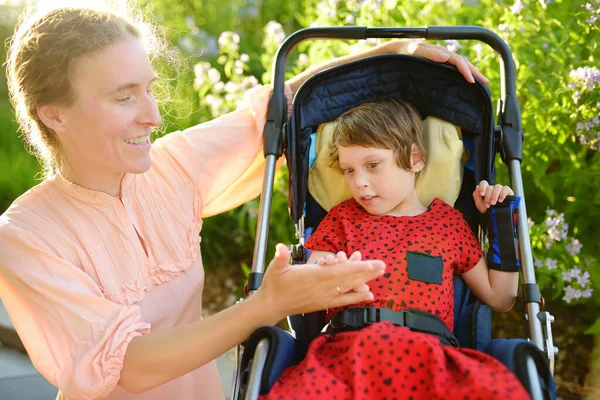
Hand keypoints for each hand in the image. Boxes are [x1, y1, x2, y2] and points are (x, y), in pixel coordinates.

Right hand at [256, 244, 385, 323]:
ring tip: (378, 274)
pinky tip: (369, 294)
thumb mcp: (275, 267)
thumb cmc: (274, 284)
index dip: (355, 268)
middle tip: (383, 266)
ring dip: (364, 280)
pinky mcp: (323, 303)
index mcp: (313, 277)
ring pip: (348, 288)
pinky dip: (357, 297)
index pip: (338, 272)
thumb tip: (280, 247)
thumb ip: (280, 257)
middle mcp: (322, 288)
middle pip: (348, 279)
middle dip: (366, 272)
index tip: (369, 264)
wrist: (271, 306)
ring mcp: (324, 297)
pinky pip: (344, 300)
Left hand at [382, 40, 488, 84]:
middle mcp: (443, 54)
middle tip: (486, 83)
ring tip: (481, 82)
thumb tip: (446, 57)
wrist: (396, 51)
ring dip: (471, 73)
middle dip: (475, 72)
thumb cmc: (404, 52)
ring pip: (460, 65)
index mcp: (440, 51)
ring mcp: (441, 59)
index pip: (458, 61)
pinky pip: (454, 69)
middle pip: (463, 63)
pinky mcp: (438, 65)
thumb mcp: (414, 52)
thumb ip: (429, 54)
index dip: (466, 71)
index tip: (472, 81)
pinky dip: (462, 74)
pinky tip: (465, 81)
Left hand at [473, 180, 513, 212]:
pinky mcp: (508, 192)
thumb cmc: (488, 209)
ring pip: (497, 187)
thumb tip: (477, 187)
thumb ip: (476, 195)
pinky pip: (505, 189)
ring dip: (494, 196)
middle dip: (488, 196)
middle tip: (488, 205)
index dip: (482, 187)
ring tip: (493, 203)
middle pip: (490, 187)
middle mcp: (493, 188)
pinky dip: (502, 194)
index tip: (482, 194)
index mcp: (486, 190)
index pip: (484, 183)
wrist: (497, 217)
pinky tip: (500, 200)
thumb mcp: (479, 204)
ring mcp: (501, 189)